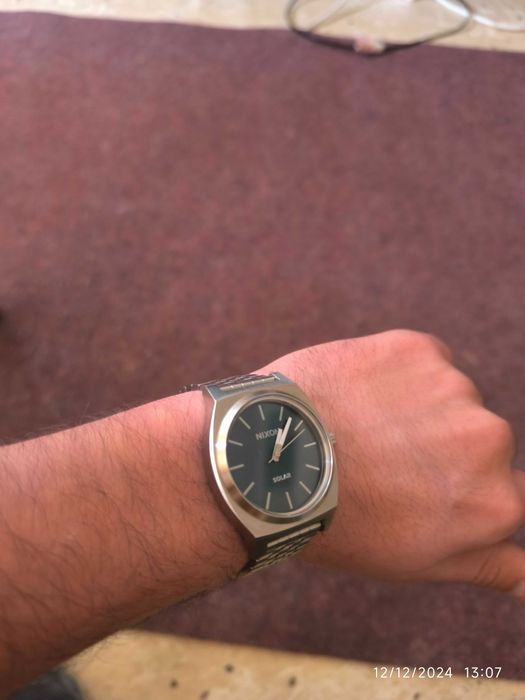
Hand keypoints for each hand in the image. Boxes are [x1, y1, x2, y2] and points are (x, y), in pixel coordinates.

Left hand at [260, 330, 524, 596]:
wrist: (270, 461)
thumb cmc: (341, 522)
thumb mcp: (418, 562)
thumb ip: (488, 565)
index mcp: (496, 502)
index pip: (505, 487)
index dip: (459, 485)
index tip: (424, 483)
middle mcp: (489, 441)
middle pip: (479, 439)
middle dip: (441, 447)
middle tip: (384, 461)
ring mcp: (454, 389)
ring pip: (448, 397)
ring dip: (416, 408)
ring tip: (362, 429)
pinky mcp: (417, 349)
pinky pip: (422, 361)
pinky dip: (395, 375)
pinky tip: (358, 397)